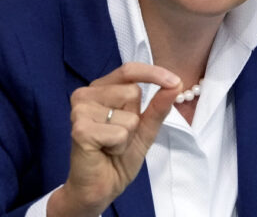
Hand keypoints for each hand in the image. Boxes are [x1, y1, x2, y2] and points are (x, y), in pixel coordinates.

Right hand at [48, 62, 181, 216]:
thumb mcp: (145, 128)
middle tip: (119, 136)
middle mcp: (86, 94)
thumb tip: (176, 84)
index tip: (175, 81)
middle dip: (135, 118)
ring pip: (129, 115)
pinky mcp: (80, 129)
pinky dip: (119, 146)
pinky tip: (105, 152)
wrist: (100, 187)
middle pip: (132, 92)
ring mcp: (80, 110)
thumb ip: (158, 105)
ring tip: (111, 145)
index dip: (153, 73)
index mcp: (100, 89)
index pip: (129, 70)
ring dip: (127, 136)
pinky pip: (119, 132)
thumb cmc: (118, 156)